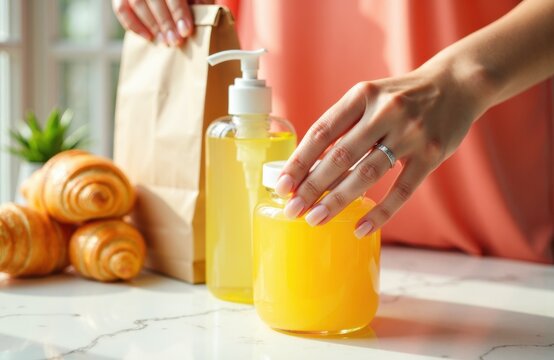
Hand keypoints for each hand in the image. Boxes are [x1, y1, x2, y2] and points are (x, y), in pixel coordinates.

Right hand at [112, 0, 212, 45]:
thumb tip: (204, 12)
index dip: (179, 11)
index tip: (186, 30)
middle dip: (165, 22)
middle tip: (175, 41)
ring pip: (137, 3)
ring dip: (152, 26)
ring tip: (165, 42)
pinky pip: (121, 10)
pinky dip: (134, 25)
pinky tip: (149, 38)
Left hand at [276, 63, 488, 237]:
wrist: (457, 84)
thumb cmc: (402, 97)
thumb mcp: (370, 97)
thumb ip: (343, 124)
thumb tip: (308, 166)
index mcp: (362, 95)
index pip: (322, 132)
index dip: (299, 161)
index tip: (282, 185)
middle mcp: (385, 111)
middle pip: (340, 156)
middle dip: (312, 186)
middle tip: (292, 210)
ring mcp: (410, 133)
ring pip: (366, 174)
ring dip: (337, 201)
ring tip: (316, 219)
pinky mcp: (431, 154)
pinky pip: (401, 190)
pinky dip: (380, 212)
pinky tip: (360, 228)